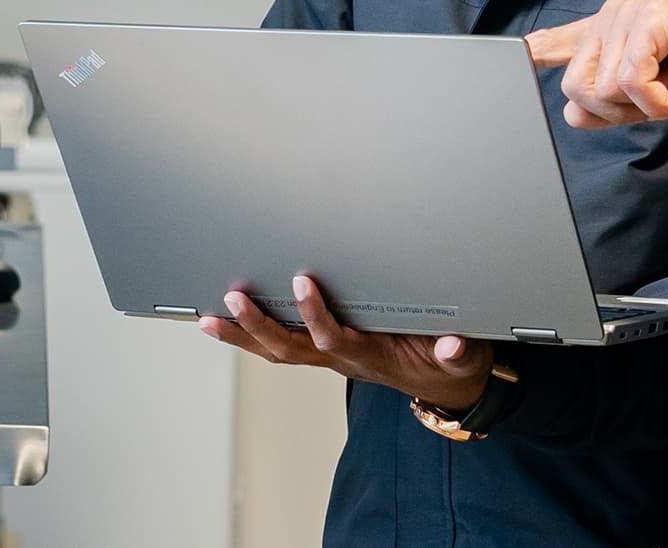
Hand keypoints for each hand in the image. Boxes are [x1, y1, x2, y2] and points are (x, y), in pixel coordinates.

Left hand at [197, 272, 494, 410]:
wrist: (442, 384)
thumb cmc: (444, 363)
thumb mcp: (461, 357)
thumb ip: (458, 352)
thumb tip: (451, 346)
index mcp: (370, 354)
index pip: (336, 336)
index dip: (316, 314)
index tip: (302, 282)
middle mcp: (341, 357)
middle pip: (290, 347)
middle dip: (257, 326)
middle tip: (231, 300)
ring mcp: (328, 355)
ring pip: (276, 349)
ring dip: (241, 336)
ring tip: (206, 318)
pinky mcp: (323, 349)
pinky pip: (280, 344)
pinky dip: (249, 335)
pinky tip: (226, 320)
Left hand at [524, 0, 667, 128]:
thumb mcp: (652, 99)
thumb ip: (611, 106)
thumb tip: (574, 114)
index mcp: (608, 32)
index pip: (558, 42)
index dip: (531, 52)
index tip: (510, 57)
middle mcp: (610, 17)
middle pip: (576, 87)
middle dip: (615, 110)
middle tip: (657, 98)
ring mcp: (627, 15)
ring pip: (602, 89)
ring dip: (645, 106)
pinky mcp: (649, 21)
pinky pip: (631, 84)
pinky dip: (661, 102)